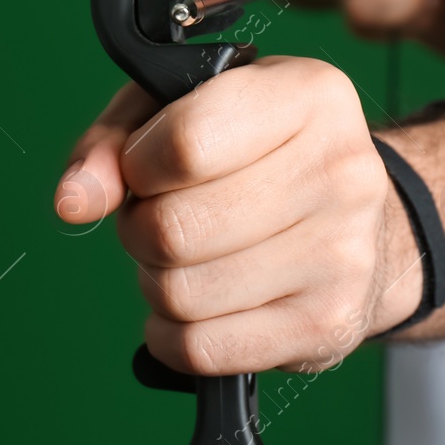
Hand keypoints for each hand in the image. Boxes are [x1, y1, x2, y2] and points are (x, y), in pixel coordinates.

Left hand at [55, 57, 421, 374]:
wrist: (369, 227)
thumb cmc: (262, 157)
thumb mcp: (189, 111)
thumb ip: (117, 141)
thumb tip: (75, 200)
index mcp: (310, 95)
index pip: (187, 142)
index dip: (138, 165)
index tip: (144, 168)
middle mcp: (341, 170)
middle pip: (174, 228)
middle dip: (140, 230)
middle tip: (159, 220)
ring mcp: (342, 253)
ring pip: (181, 293)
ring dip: (156, 283)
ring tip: (184, 261)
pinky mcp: (328, 325)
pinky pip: (201, 349)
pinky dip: (172, 335)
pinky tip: (195, 307)